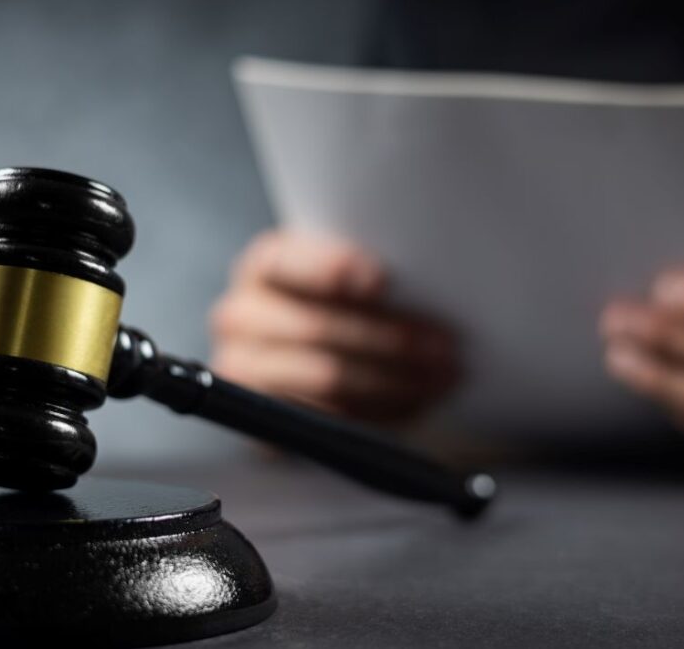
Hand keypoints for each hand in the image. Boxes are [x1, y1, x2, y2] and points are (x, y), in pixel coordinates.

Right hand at [210, 230, 460, 423]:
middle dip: (389, 338)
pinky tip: (414, 402)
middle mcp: (240, 314)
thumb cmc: (346, 309)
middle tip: (443, 346)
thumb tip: (426, 283)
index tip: (382, 280)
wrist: (315, 361)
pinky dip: (379, 412)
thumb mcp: (353, 280)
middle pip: (316, 327)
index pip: (288, 262)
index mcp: (265, 265)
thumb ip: (372, 276)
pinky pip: (325, 420)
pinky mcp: (259, 420)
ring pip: (326, 377)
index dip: (334, 269)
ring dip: (393, 380)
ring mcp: (243, 368)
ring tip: (440, 377)